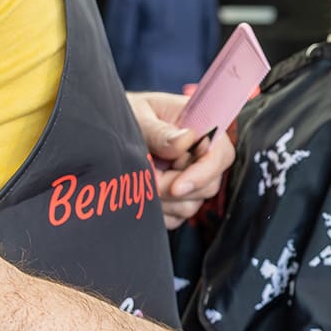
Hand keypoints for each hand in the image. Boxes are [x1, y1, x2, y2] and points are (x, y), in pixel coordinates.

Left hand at [128, 92, 234, 229]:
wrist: (109, 129)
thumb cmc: (127, 114)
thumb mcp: (139, 115)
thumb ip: (159, 131)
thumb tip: (184, 142)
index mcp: (201, 126)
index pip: (220, 154)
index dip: (202, 173)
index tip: (176, 187)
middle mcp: (202, 154)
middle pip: (210, 185)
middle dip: (174, 189)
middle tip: (145, 178)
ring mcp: (192, 177)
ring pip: (192, 204)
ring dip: (163, 199)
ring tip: (140, 179)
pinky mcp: (179, 198)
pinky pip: (176, 217)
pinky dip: (158, 210)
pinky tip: (142, 192)